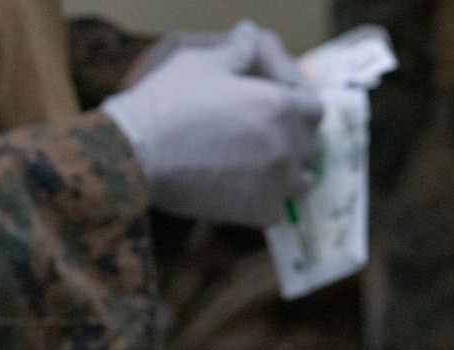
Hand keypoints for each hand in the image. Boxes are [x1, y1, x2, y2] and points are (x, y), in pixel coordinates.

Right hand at [100, 20, 322, 225]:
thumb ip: (236, 52)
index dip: (301, 105)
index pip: (315, 109)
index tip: (284, 107)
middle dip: (294, 138)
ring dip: (288, 172)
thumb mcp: (200, 63)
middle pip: (309, 145)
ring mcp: (278, 182)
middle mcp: (287, 145)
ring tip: (264, 166)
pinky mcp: (261, 210)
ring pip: (301, 180)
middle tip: (269, 135)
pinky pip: (279, 207)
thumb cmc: (169, 101)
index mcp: (280, 106)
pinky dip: (268, 200)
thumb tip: (251, 34)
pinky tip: (248, 190)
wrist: (138, 154)